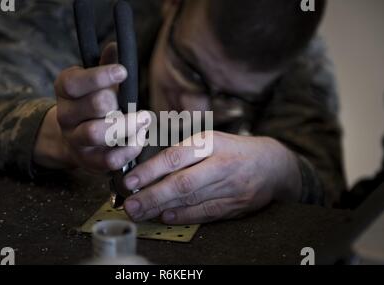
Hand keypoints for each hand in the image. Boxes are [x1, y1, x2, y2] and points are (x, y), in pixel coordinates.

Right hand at [34, 43, 150, 173]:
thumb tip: (115, 46)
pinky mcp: (89, 162)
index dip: (99, 76)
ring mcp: (75, 141)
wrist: (75, 140)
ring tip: (144, 119)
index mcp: (65, 91)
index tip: (123, 71)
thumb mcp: (95, 82)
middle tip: (137, 104)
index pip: (74, 82)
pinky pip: (109, 159)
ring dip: (126, 126)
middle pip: (93, 105)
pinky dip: (129, 149)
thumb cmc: (92, 104)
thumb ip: (104, 64)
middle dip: (118, 102)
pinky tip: (140, 137)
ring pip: (96, 133)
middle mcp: (65, 116)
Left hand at [122, 131, 301, 223]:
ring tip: (140, 212)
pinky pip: (205, 213)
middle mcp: (221, 164)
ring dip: (162, 208)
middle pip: (182, 183)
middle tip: (130, 205)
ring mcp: (230, 187)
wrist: (273, 165)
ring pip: (191, 200)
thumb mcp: (211, 140)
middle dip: (152, 196)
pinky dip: (184, 216)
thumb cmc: (234, 150)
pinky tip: (165, 217)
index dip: (151, 170)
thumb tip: (149, 170)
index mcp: (212, 142)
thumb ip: (184, 152)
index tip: (130, 181)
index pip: (176, 156)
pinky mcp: (235, 205)